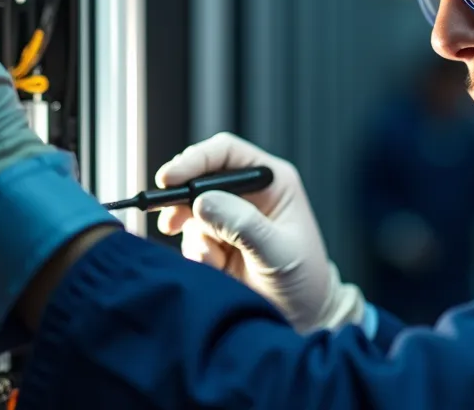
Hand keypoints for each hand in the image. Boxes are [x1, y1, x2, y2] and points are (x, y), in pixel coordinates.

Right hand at [156, 132, 366, 332]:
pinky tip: (217, 268)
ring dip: (196, 236)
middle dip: (183, 200)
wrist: (303, 319)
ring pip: (191, 211)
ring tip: (215, 261)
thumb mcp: (278, 253)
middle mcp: (249, 193)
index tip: (170, 179)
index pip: (226, 152)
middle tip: (171, 222)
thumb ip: (243, 226)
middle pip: (200, 177)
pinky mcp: (217, 241)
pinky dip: (197, 254)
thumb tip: (203, 202)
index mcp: (272, 181)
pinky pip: (191, 238)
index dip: (195, 160)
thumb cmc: (303, 281)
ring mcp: (231, 216)